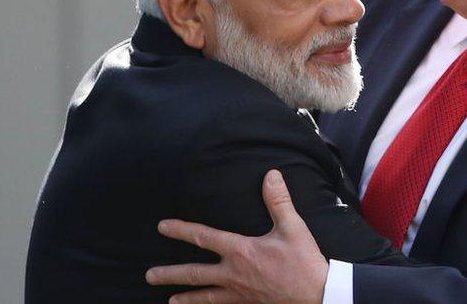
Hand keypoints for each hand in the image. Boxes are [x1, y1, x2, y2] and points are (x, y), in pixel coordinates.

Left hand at [146, 169, 328, 303]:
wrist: (318, 295)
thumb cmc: (304, 262)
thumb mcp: (293, 228)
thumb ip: (279, 201)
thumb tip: (271, 175)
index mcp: (241, 252)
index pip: (204, 238)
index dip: (181, 230)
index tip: (162, 227)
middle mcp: (234, 274)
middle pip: (195, 274)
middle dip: (170, 274)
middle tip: (149, 276)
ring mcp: (240, 293)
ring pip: (205, 296)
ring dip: (186, 298)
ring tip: (170, 301)